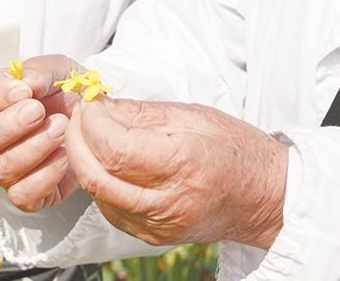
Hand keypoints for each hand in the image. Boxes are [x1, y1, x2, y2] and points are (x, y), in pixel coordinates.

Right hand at [0, 53, 85, 210]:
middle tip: (39, 111)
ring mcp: (4, 169)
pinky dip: (45, 176)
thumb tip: (27, 83)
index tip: (23, 91)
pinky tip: (65, 156)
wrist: (95, 122)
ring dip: (33, 148)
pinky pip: (22, 196)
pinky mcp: (26, 194)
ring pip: (0, 169)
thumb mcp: (59, 70)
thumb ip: (40, 70)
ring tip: (61, 128)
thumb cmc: (67, 93)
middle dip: (10, 125)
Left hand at [62, 98, 287, 249]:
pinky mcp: (152, 237)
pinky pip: (110, 208)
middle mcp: (169, 203)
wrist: (262, 197)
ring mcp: (159, 226)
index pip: (116, 149)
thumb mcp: (192, 115)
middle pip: (97, 177)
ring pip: (98, 195)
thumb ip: (141, 113)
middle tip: (80, 115)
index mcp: (184, 164)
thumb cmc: (235, 150)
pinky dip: (100, 182)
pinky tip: (107, 161)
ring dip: (84, 161)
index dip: (92, 123)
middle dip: (76, 141)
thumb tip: (100, 106)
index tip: (91, 102)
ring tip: (92, 134)